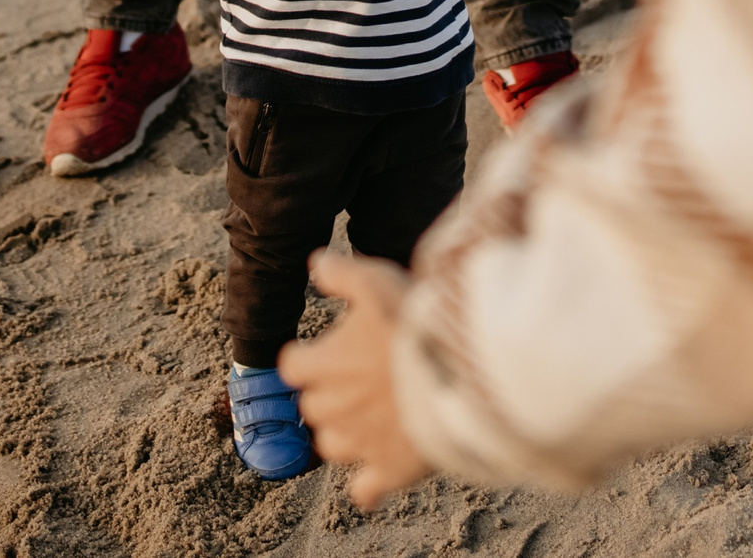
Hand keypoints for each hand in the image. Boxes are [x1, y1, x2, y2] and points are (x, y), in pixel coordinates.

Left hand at [277, 252, 430, 509]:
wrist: (460, 370)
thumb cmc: (415, 322)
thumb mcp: (375, 281)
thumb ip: (341, 274)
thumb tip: (315, 263)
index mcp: (322, 366)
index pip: (293, 366)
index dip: (307, 358)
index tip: (324, 351)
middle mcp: (333, 408)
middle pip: (313, 407)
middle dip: (328, 393)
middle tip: (357, 377)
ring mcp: (361, 442)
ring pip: (332, 445)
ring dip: (344, 432)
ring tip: (369, 417)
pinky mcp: (389, 469)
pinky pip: (365, 490)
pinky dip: (366, 486)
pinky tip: (374, 479)